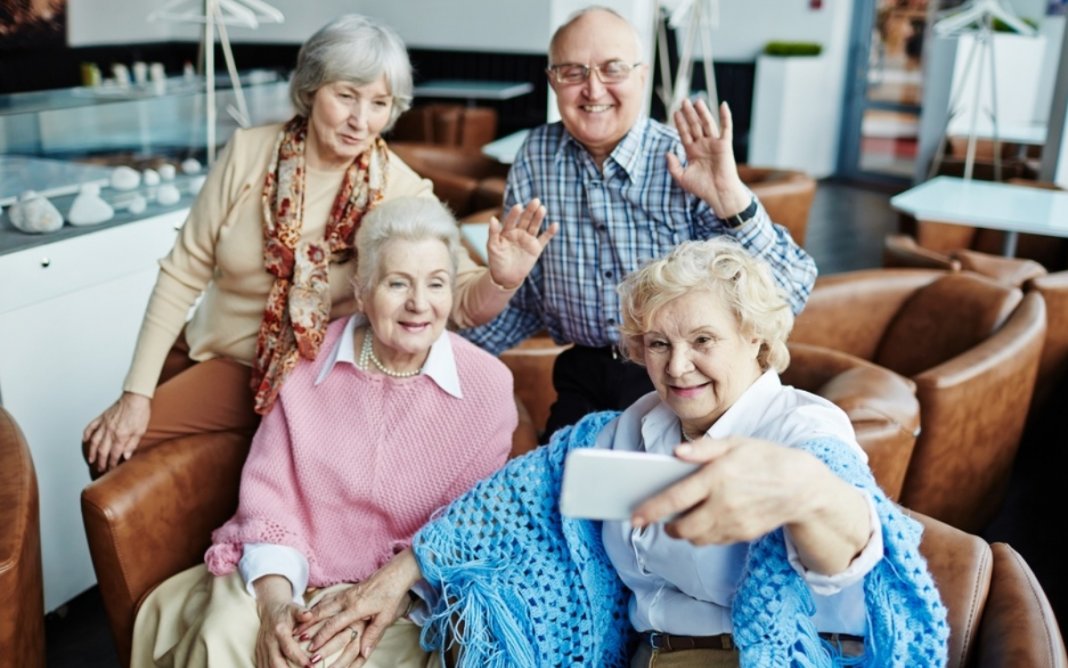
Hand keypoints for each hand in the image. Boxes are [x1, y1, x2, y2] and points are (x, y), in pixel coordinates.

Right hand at [83, 392, 150, 472]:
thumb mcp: (141, 431)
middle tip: (100, 469)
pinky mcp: (102, 417)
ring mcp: (104, 424)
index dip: (112, 463)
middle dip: (101, 461)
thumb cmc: (140, 412)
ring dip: (92, 452)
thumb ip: (132, 444)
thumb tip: (125, 456)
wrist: (136, 397)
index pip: (115, 454)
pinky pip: (91, 427)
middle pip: (103, 450)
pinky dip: (87, 434)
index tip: (110, 469)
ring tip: (91, 460)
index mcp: (121, 436)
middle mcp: (110, 431)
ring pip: (95, 441)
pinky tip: (85, 440)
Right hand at [255, 597, 313, 667]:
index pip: (289, 648)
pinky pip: (262, 666)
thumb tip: (309, 615)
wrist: (270, 610)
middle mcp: (269, 642)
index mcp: (279, 631)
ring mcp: (262, 649)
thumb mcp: (295, 608)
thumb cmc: (286, 611)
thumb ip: (302, 612)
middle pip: (275, 663)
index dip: (300, 659)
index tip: (310, 666)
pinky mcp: (258, 654)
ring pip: (267, 667)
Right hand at [296, 550, 420, 663]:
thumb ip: (373, 635)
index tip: (311, 648)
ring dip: (309, 616)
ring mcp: (345, 594)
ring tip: (297, 626)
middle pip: (322, 613)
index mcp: (356, 608)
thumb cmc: (391, 596)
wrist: (394, 574)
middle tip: (294, 636)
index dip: (322, 637)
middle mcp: (347, 600)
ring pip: (322, 605)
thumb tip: (364, 653)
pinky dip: (316, 607)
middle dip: (307, 625)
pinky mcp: (346, 591)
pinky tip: (310, 612)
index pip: (334, 624)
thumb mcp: (385, 617)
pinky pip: (327, 599)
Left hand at [485, 199, 557, 289]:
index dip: (515, 213)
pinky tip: (555, 225)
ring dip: (539, 218)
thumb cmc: (496, 261)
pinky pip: (544, 239)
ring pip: (534, 226)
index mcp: (507, 231)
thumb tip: (493, 218)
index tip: (518, 206)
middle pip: (525, 220)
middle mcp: (518, 233)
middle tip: (535, 200)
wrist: (505, 277)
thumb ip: (492, 233)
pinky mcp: (536, 248)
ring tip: (542, 209)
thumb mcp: (492, 247)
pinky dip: (550, 232)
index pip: (511, 220)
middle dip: (530, 210)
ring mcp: (528, 240)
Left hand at [631, 436, 812, 544]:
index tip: (635, 517)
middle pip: (683, 528)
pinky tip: (707, 520)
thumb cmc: (765, 458)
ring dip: (685, 533)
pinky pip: (714, 541)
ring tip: (685, 518)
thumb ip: (703, 449)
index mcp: (717, 477)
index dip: (651, 510)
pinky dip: (705, 535)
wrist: (802, 486)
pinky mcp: (743, 534)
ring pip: (697, 539)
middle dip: (667, 527)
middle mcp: (724, 504)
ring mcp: (735, 523)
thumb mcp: (735, 443)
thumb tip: (675, 453)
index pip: (676, 499)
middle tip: (663, 520)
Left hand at [666, 99, 750, 218]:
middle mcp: (703, 145)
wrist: (718, 194)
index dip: (680, 123)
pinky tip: (723, 105)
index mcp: (692, 151)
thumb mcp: (682, 178)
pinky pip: (726, 128)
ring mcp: (714, 144)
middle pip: (694, 125)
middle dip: (689, 113)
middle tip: (683, 101)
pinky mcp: (725, 145)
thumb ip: (673, 166)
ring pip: (707, 124)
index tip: (675, 112)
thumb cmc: (701, 188)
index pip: (684, 133)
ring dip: (702, 112)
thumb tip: (667, 152)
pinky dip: (726, 116)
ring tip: (696, 101)